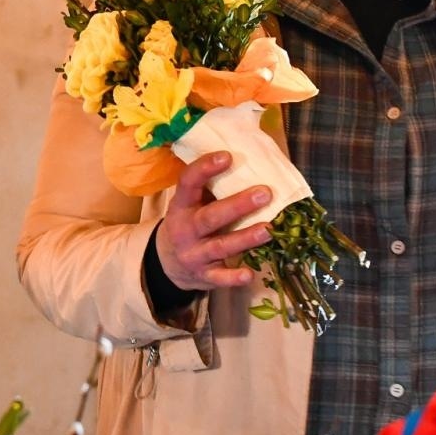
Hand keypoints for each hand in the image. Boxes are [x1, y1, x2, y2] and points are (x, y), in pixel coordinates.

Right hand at [154, 152, 270, 290]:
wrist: (167, 263)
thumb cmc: (189, 223)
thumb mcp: (190, 204)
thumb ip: (210, 189)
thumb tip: (250, 161)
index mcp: (181, 206)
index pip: (188, 183)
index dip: (204, 169)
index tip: (227, 156)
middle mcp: (185, 230)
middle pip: (210, 217)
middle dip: (238, 205)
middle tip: (264, 193)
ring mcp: (194, 254)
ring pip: (220, 246)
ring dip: (245, 238)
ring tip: (269, 229)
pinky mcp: (204, 275)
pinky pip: (219, 277)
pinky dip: (233, 277)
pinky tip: (250, 274)